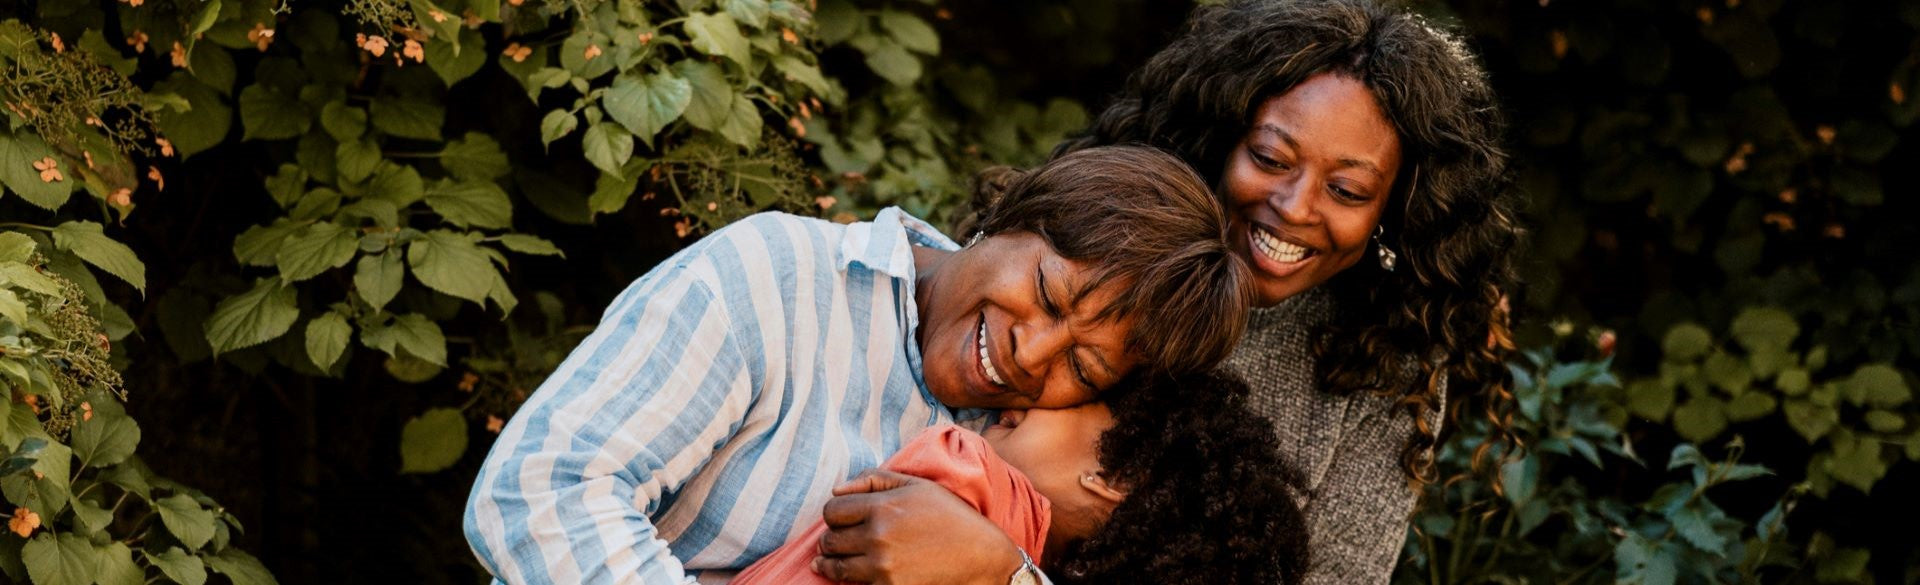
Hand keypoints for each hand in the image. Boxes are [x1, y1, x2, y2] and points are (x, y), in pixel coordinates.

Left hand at [811, 469, 1022, 584]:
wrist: (980, 556)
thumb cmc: (950, 517)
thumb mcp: (917, 486)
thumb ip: (874, 479)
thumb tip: (836, 488)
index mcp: (882, 507)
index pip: (831, 511)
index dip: (835, 515)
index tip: (845, 520)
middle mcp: (878, 537)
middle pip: (829, 540)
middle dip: (833, 539)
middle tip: (844, 541)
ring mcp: (882, 567)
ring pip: (835, 567)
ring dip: (834, 563)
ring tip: (841, 560)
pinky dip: (856, 580)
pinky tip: (867, 572)